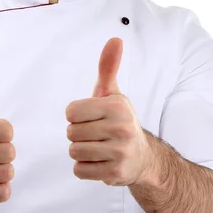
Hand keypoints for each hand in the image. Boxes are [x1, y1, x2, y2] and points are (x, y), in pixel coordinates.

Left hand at [66, 38, 149, 186]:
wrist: (142, 157)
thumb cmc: (118, 121)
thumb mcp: (112, 93)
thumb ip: (108, 67)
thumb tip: (115, 39)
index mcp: (117, 106)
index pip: (71, 112)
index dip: (76, 115)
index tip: (91, 117)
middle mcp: (121, 128)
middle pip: (71, 132)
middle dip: (78, 134)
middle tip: (96, 134)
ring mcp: (120, 152)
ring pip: (74, 152)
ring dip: (81, 151)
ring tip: (98, 147)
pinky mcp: (115, 173)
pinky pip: (79, 170)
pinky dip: (85, 168)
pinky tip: (100, 162)